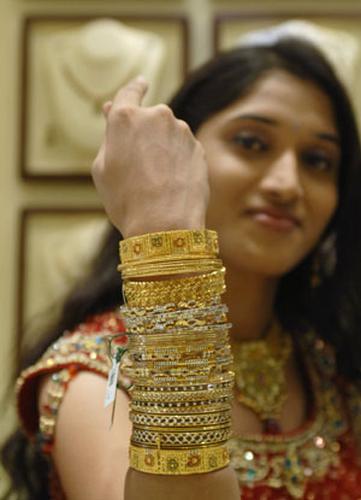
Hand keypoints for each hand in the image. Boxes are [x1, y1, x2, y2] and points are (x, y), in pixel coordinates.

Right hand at [92, 77, 209, 237]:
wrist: (165, 225)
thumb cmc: (126, 200)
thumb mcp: (103, 169)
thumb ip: (109, 135)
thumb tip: (112, 112)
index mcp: (126, 117)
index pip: (130, 91)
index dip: (134, 87)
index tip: (140, 83)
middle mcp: (157, 116)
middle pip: (149, 119)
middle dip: (144, 133)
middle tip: (137, 163)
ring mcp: (182, 132)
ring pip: (169, 135)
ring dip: (162, 149)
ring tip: (155, 181)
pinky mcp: (198, 149)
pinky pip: (183, 150)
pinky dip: (177, 162)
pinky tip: (171, 184)